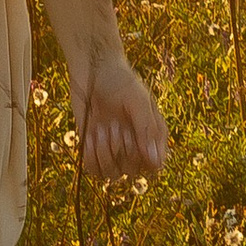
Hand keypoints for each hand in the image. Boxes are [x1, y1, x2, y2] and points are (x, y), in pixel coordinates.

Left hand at [76, 58, 167, 178]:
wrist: (93, 70)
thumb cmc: (120, 81)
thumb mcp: (138, 101)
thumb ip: (147, 129)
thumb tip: (156, 162)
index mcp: (151, 136)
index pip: (154, 166)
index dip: (143, 158)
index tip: (133, 137)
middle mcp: (134, 146)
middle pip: (132, 172)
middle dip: (121, 150)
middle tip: (114, 124)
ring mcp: (113, 148)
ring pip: (112, 174)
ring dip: (104, 154)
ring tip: (100, 129)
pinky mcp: (93, 148)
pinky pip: (93, 169)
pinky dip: (90, 156)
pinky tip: (89, 134)